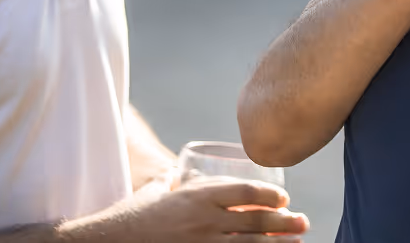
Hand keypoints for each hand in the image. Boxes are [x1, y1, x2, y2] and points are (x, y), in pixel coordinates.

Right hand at [59, 179, 308, 242]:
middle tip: (303, 222)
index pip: (245, 190)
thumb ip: (174, 181)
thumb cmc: (130, 216)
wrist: (107, 242)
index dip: (269, 195)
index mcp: (197, 195)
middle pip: (254, 220)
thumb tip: (179, 172)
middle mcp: (203, 220)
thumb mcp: (156, 190)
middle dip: (283, 222)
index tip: (285, 199)